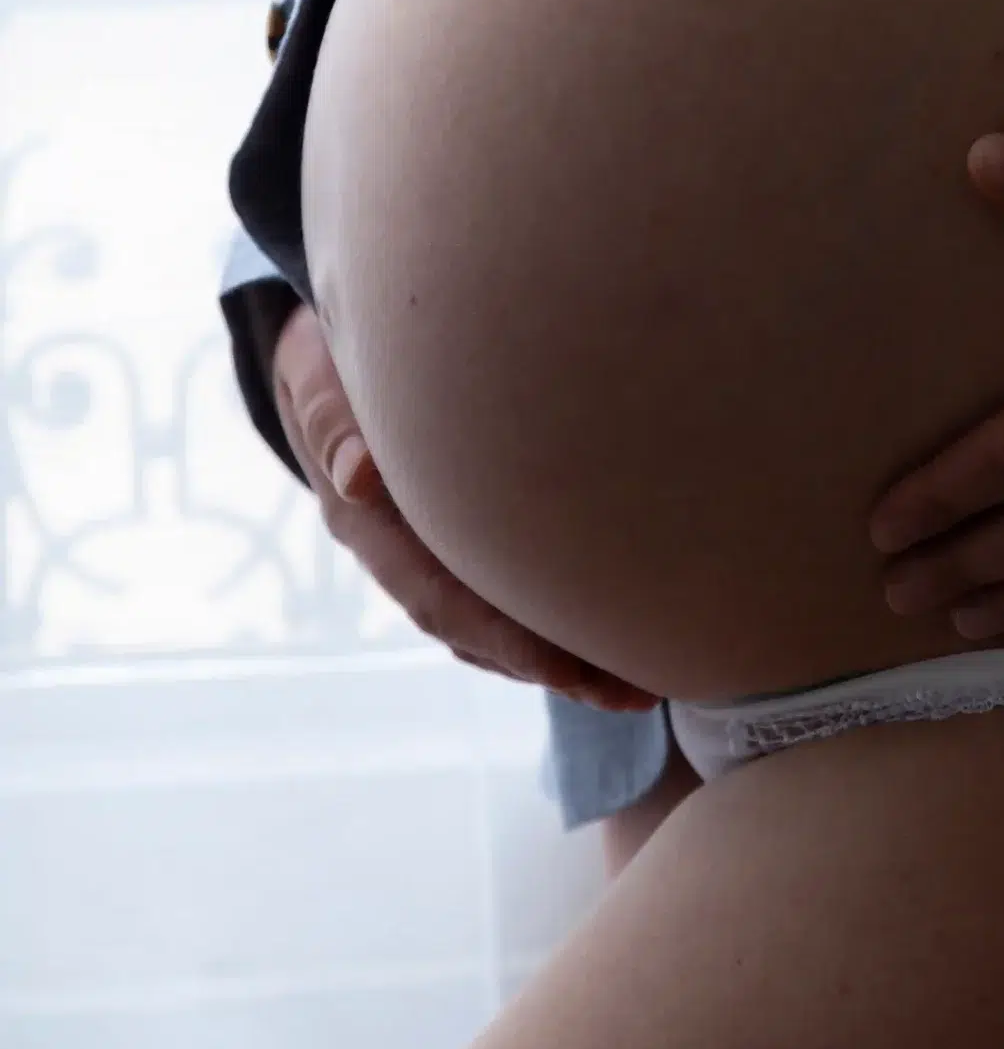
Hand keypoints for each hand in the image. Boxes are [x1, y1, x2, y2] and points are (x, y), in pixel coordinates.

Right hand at [272, 304, 659, 714]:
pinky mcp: (460, 535)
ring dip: (565, 657)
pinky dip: (556, 615)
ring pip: (497, 622)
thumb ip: (332, 420)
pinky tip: (614, 625)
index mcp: (366, 526)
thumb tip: (360, 478)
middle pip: (479, 631)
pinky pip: (508, 590)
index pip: (439, 600)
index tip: (565, 668)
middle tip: (634, 694)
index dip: (503, 639)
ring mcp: (429, 549)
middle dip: (554, 667)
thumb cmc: (327, 358)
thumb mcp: (317, 378)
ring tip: (641, 684)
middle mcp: (400, 553)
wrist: (321, 354)